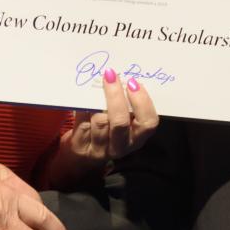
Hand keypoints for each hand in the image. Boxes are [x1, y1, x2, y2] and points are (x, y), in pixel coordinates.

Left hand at [49, 69, 158, 184]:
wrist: (81, 154)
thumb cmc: (107, 130)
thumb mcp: (123, 122)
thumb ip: (126, 105)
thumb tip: (121, 75)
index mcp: (137, 137)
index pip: (148, 123)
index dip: (142, 103)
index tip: (133, 83)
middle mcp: (120, 146)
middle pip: (120, 123)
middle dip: (115, 97)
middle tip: (111, 76)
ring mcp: (99, 148)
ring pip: (99, 121)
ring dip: (97, 100)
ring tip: (96, 83)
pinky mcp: (80, 146)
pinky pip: (82, 121)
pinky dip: (83, 107)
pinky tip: (83, 96)